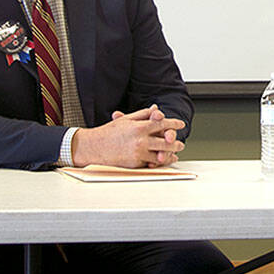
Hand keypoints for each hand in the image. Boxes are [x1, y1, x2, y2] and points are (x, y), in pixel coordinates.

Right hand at [70, 104, 185, 167]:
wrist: (93, 147)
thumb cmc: (108, 133)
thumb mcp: (126, 120)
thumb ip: (143, 114)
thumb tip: (156, 109)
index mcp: (139, 127)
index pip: (162, 123)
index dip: (173, 124)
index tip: (180, 124)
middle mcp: (141, 140)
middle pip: (165, 141)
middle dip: (175, 142)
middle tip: (180, 143)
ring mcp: (138, 153)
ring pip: (161, 154)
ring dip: (170, 154)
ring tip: (175, 153)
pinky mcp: (135, 164)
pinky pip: (151, 164)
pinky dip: (159, 162)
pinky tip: (163, 161)